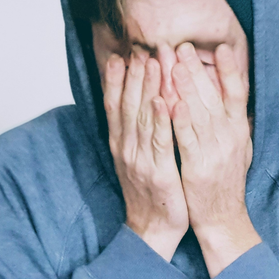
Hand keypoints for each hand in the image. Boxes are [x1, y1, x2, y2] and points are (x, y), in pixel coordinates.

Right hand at [104, 54, 188, 260]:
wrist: (152, 230)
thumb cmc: (151, 193)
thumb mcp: (137, 159)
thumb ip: (136, 133)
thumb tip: (138, 105)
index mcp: (121, 145)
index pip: (115, 106)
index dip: (117, 80)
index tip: (120, 55)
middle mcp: (126, 149)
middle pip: (127, 105)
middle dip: (134, 75)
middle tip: (140, 48)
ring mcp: (140, 160)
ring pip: (142, 117)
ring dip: (147, 88)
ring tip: (152, 62)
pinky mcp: (158, 172)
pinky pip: (160, 141)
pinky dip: (160, 120)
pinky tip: (163, 100)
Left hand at [171, 42, 259, 276]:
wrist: (223, 219)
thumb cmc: (225, 183)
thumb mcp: (239, 149)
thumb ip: (234, 123)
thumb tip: (234, 97)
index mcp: (239, 131)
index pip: (238, 93)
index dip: (230, 70)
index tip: (221, 47)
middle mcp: (230, 138)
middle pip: (214, 96)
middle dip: (197, 69)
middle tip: (181, 46)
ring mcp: (215, 152)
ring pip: (199, 113)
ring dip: (186, 87)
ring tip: (173, 63)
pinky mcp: (198, 167)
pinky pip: (187, 139)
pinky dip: (180, 120)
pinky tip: (170, 102)